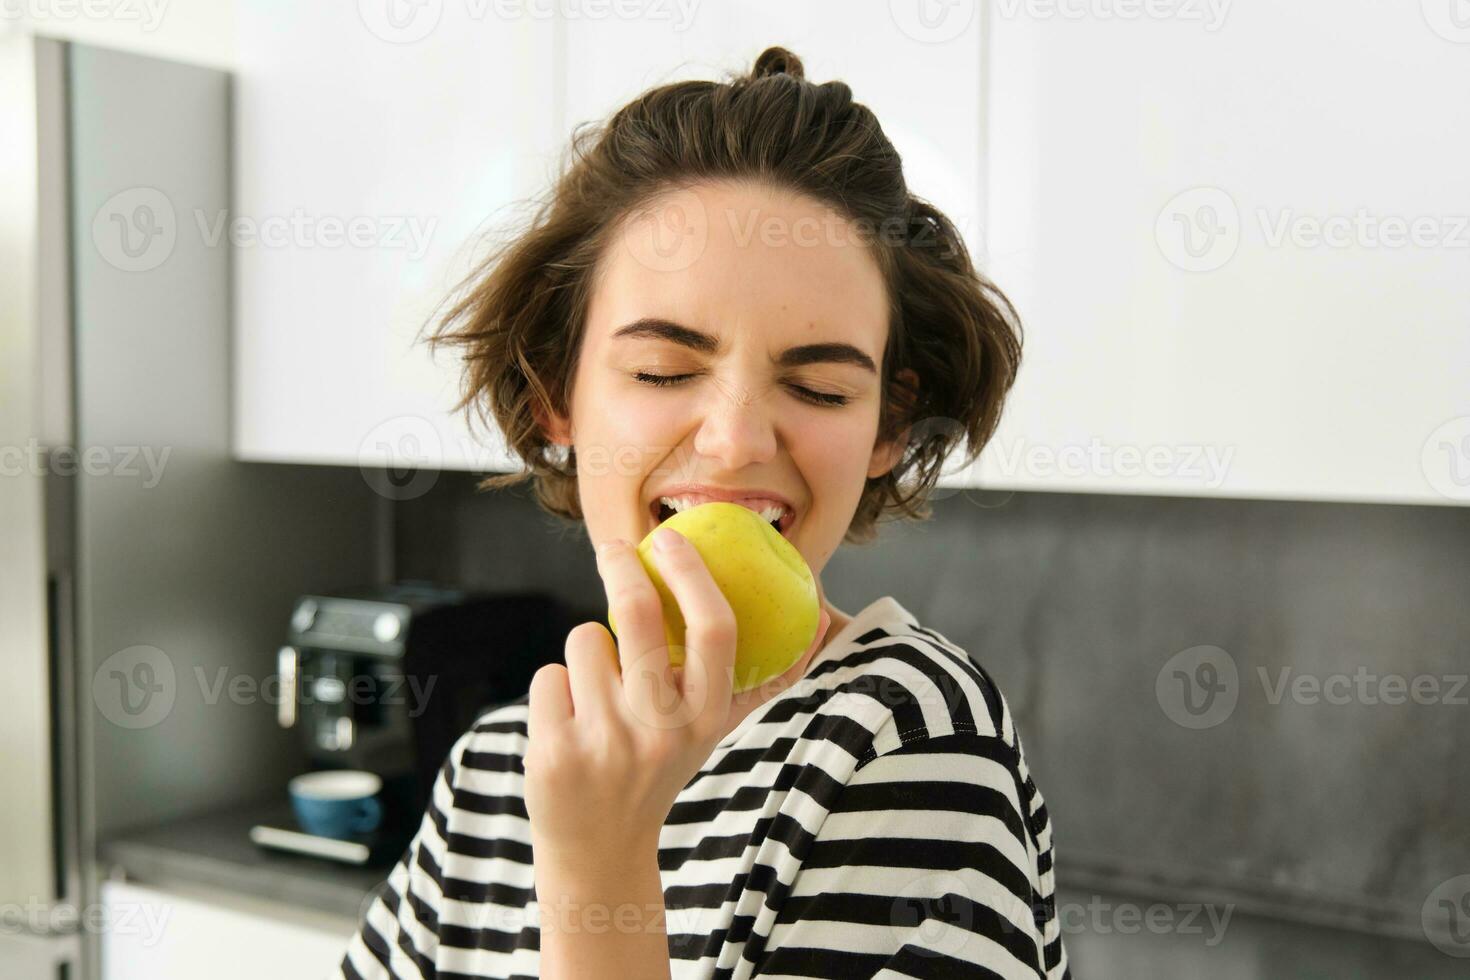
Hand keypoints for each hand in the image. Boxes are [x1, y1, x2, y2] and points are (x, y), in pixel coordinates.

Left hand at [522, 529, 828, 866]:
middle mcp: (661, 730)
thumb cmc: (657, 769)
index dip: (692, 573)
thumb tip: (821, 620)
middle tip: (614, 549)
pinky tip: (571, 723)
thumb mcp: (710, 732)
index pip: (714, 629)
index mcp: (706, 718)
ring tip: (599, 694)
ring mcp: (605, 741)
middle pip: (635, 612)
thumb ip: (754, 682)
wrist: (601, 849)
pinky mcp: (554, 751)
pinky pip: (550, 674)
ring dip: (588, 651)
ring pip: (585, 638)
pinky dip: (557, 688)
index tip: (670, 540)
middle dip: (620, 565)